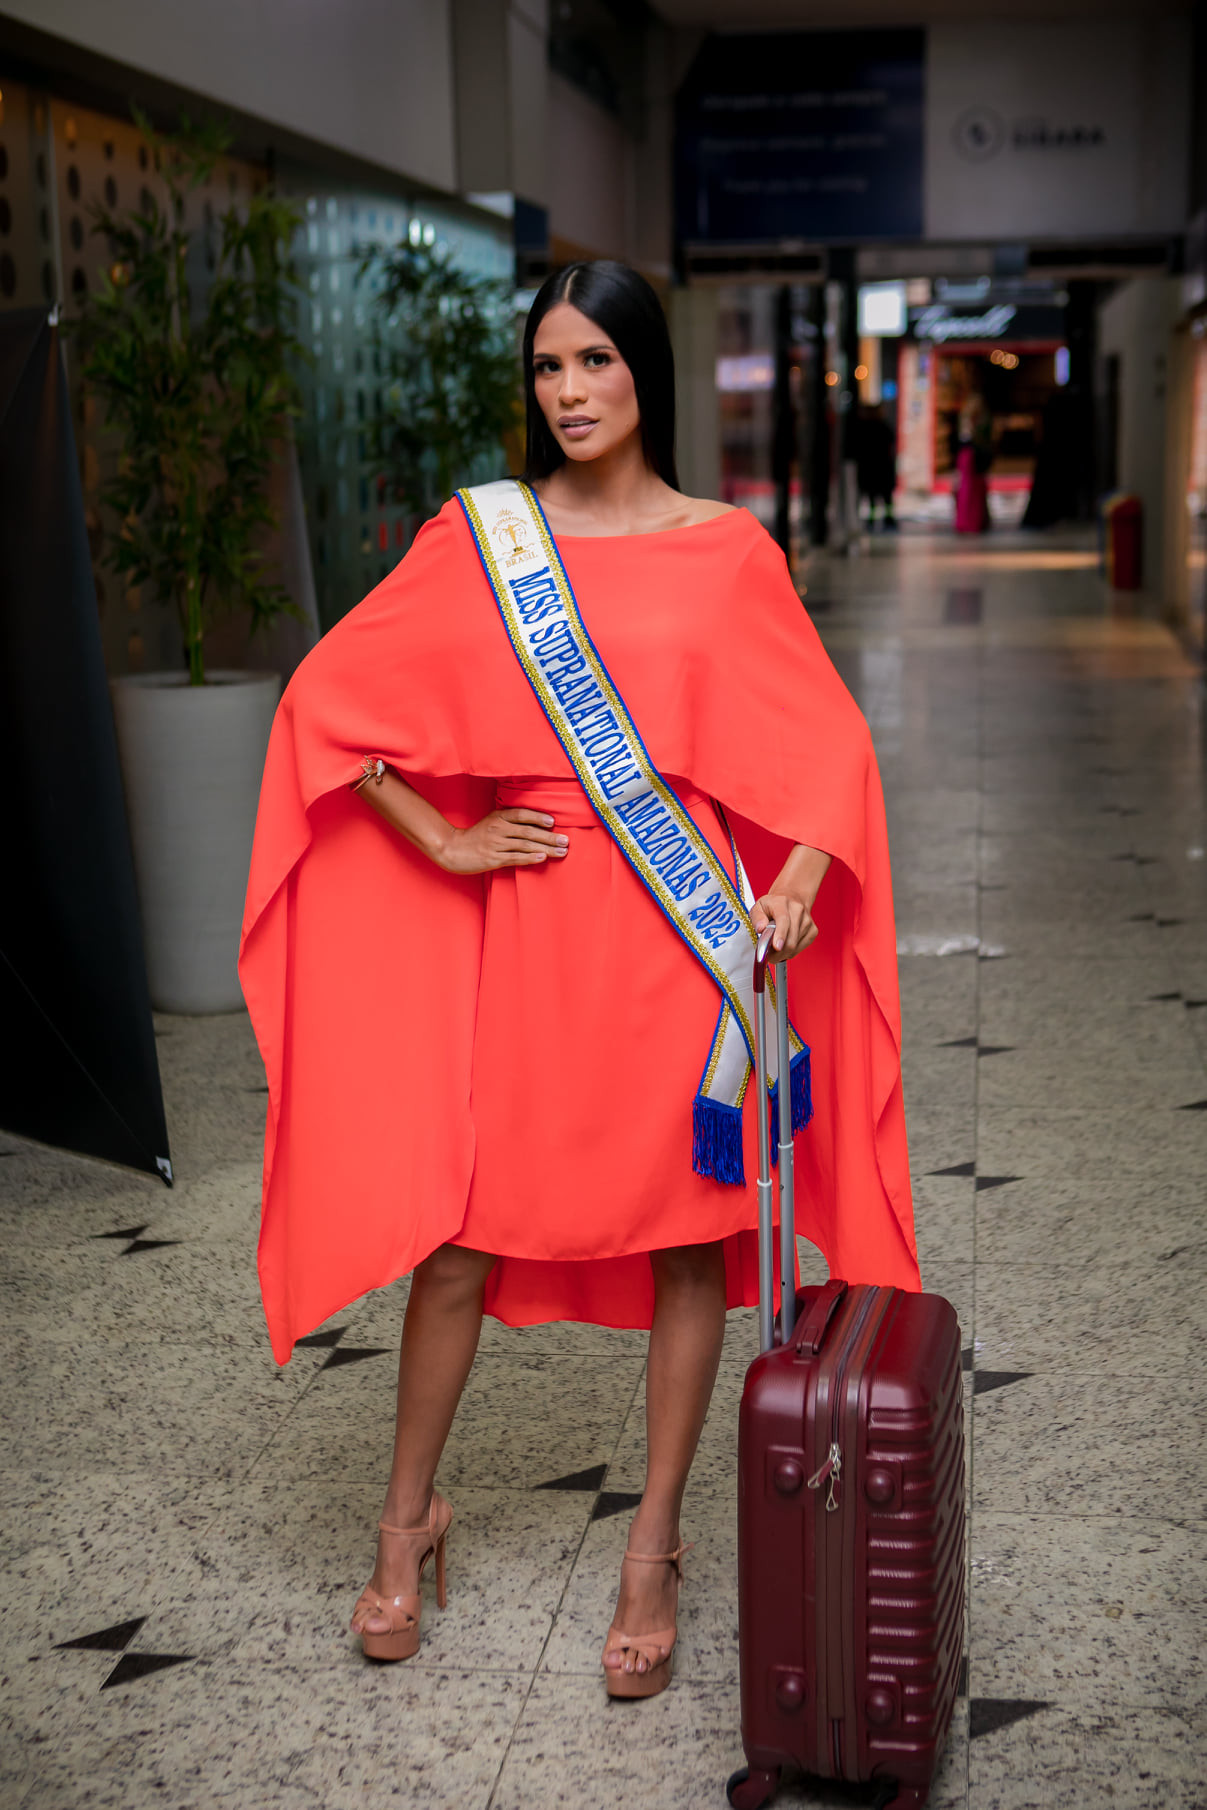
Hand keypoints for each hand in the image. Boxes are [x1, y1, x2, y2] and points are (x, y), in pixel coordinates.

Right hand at [437, 808, 568, 874]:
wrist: (451, 849)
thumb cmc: (475, 837)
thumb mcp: (491, 822)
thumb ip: (509, 822)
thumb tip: (534, 825)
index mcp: (498, 817)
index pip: (521, 814)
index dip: (537, 817)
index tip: (553, 822)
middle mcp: (498, 829)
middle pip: (527, 831)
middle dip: (549, 837)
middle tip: (565, 841)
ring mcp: (495, 844)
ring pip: (524, 845)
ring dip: (545, 848)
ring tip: (561, 852)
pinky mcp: (493, 859)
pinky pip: (515, 858)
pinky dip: (530, 857)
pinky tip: (542, 858)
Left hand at [750, 892, 816, 959]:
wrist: (792, 898)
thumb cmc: (773, 905)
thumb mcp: (758, 907)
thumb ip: (757, 918)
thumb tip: (761, 928)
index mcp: (782, 902)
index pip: (783, 919)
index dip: (780, 934)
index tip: (777, 947)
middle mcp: (798, 910)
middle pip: (791, 938)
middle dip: (778, 952)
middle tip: (768, 955)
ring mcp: (807, 921)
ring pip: (795, 946)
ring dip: (782, 952)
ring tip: (775, 946)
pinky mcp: (813, 931)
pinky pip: (800, 948)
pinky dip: (790, 951)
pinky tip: (785, 944)